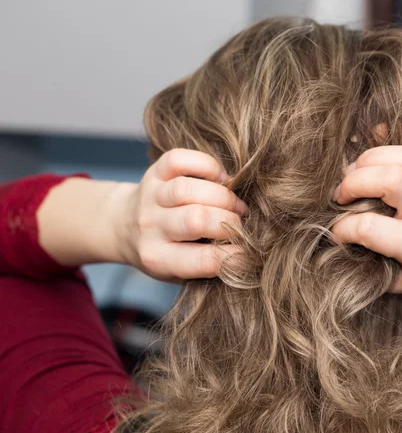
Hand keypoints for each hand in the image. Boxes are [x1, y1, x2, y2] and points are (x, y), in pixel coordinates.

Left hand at [115, 149, 246, 280]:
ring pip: (189, 190)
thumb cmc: (163, 252)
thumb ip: (208, 266)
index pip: (204, 260)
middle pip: (196, 220)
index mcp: (158, 258)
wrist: (122, 226)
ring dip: (223, 196)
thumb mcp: (179, 272)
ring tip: (235, 205)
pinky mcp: (154, 171)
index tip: (248, 253)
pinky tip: (220, 179)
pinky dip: (208, 166)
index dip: (235, 256)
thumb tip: (248, 254)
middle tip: (240, 225)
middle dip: (230, 222)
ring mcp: (150, 196)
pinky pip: (180, 160)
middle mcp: (150, 227)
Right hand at [331, 124, 401, 294]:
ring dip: (372, 158)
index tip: (337, 231)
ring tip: (359, 172)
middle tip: (342, 194)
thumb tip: (332, 248)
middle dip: (353, 182)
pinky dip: (396, 133)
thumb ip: (370, 269)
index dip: (342, 228)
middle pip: (389, 180)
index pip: (369, 229)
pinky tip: (380, 146)